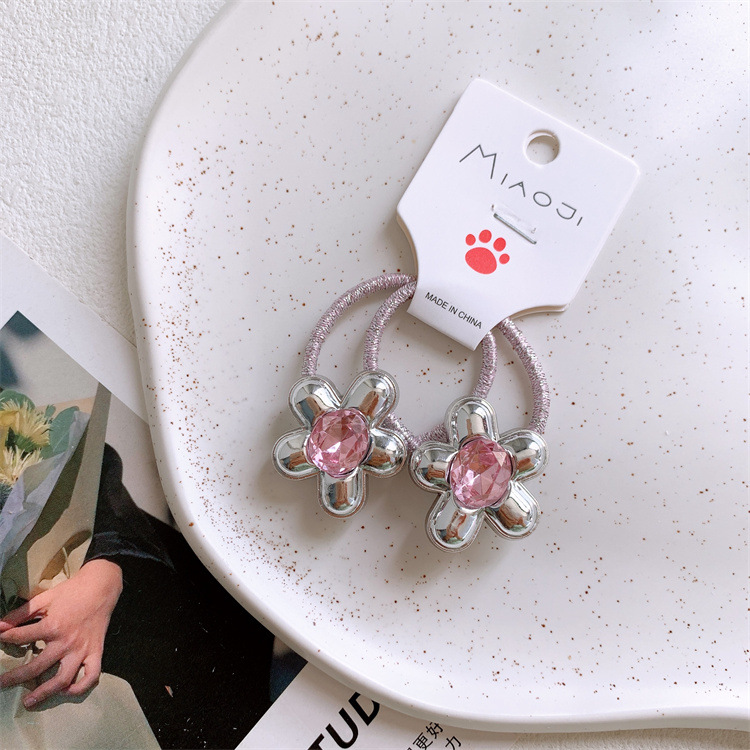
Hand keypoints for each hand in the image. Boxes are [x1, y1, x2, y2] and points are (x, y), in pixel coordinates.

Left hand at [0, 559, 122, 707]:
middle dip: (15, 677)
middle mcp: (66, 642)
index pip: (21, 637)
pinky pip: (91, 676)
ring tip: (29, 701)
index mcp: (53, 626)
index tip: (0, 638)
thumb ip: (21, 613)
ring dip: (44, 692)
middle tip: (1, 683)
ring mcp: (82, 649)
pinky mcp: (96, 651)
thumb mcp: (44, 598)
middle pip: (37, 667)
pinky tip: (66, 691)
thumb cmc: (71, 592)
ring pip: (63, 679)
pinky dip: (79, 687)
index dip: (6, 638)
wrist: (101, 587)